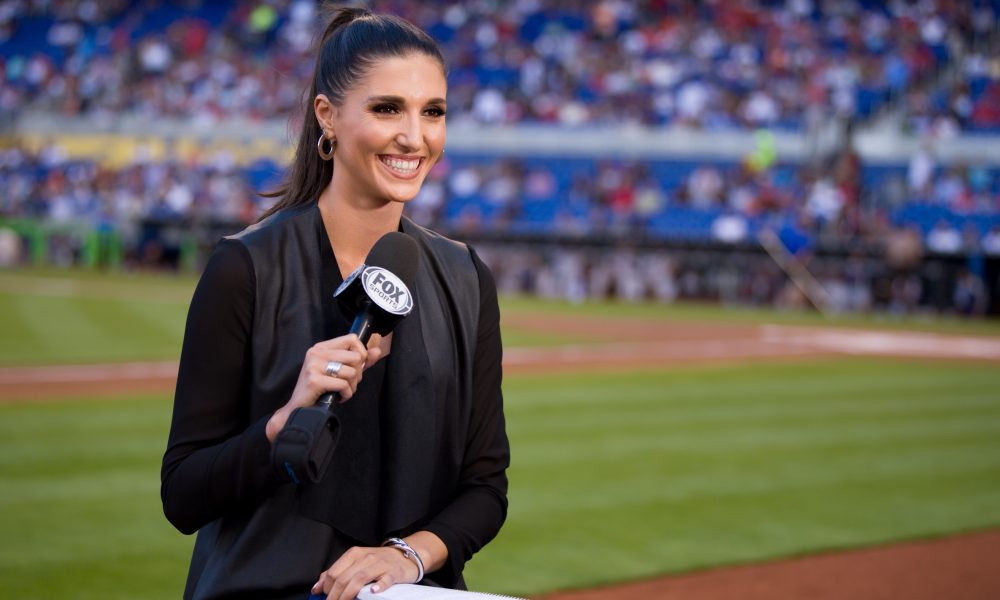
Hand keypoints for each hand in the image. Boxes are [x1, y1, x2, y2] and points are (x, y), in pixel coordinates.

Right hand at [265, 334, 383, 441]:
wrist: (299, 409)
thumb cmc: (320, 390)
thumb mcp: (341, 372)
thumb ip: (360, 361)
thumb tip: (377, 351)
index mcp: (321, 347)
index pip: (352, 338)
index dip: (361, 353)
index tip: (356, 367)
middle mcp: (316, 353)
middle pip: (355, 357)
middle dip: (358, 374)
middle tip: (348, 383)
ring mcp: (314, 365)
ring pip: (351, 372)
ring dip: (352, 387)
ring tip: (342, 391)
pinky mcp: (314, 380)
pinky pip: (343, 385)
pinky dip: (346, 394)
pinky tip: (338, 397)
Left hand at [311, 545, 418, 599]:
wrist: (405, 555)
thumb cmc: (378, 561)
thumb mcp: (356, 562)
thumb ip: (337, 573)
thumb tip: (317, 588)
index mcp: (354, 554)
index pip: (334, 572)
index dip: (326, 588)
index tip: (324, 598)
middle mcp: (366, 558)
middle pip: (344, 578)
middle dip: (334, 596)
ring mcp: (380, 564)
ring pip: (360, 579)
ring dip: (348, 594)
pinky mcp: (393, 572)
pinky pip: (385, 579)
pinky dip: (379, 586)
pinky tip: (373, 592)